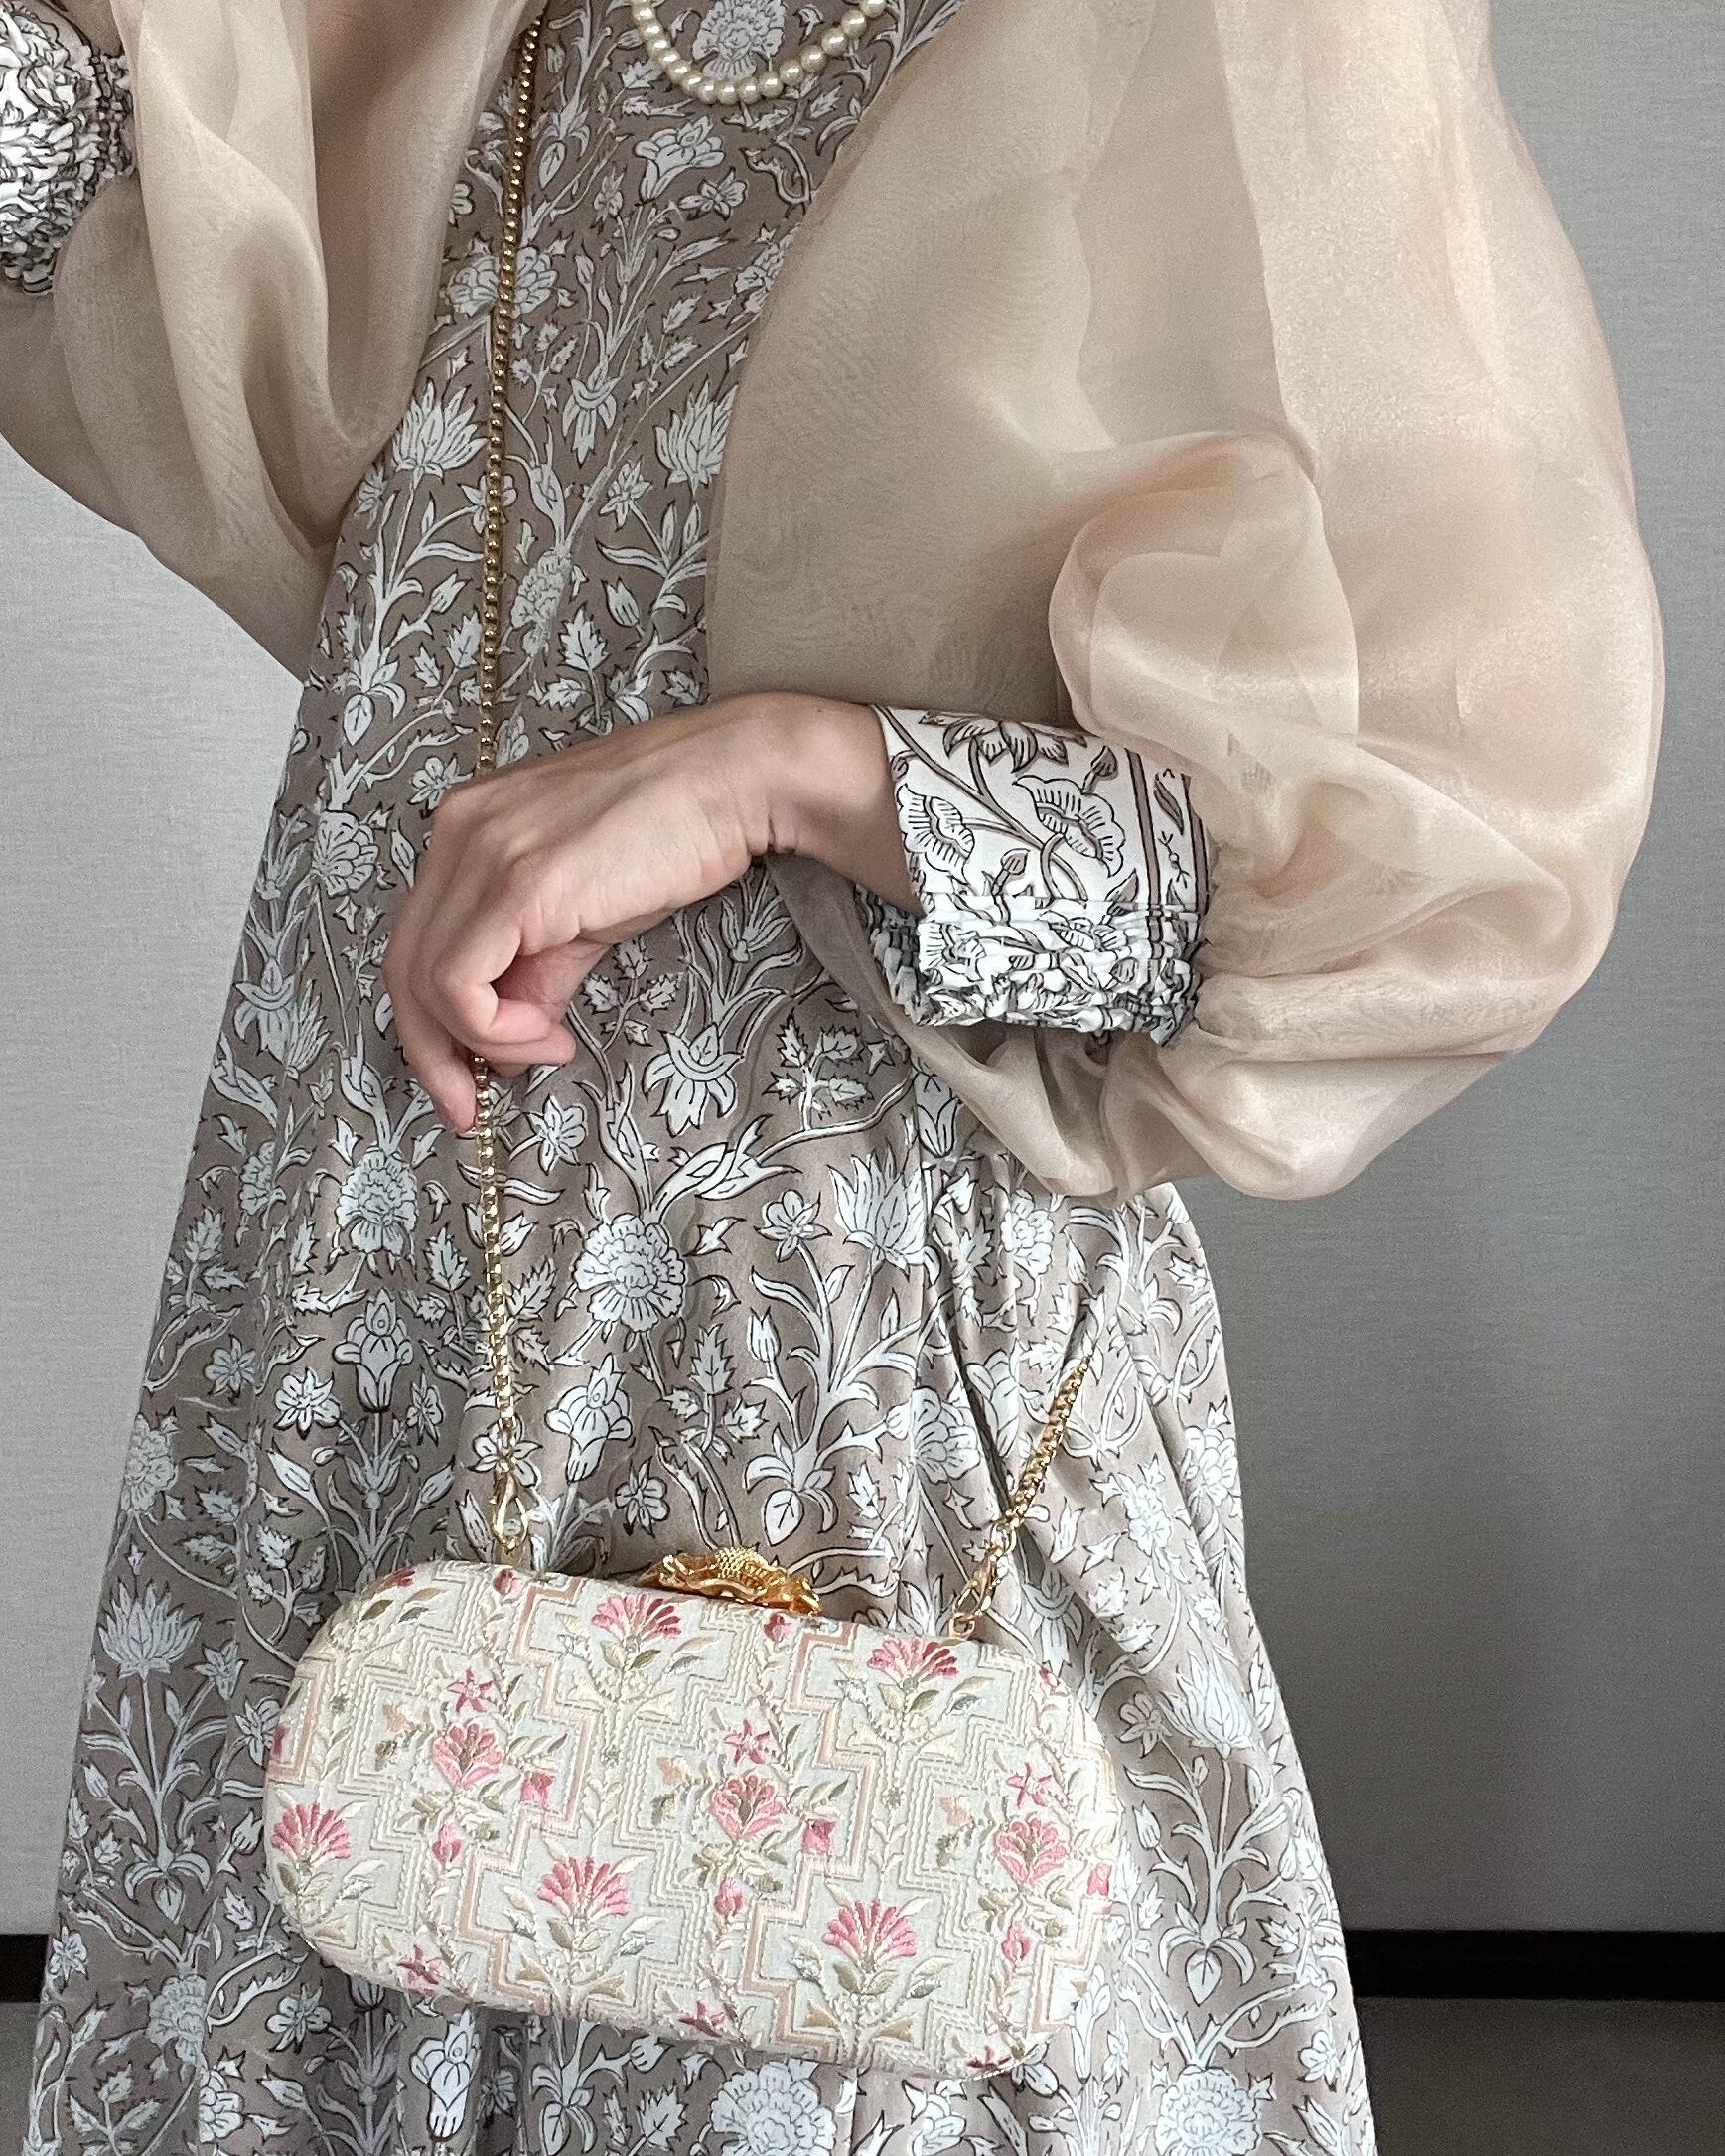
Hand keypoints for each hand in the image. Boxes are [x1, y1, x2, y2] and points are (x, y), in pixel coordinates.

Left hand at [383, 691, 917, 1130]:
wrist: (731, 780)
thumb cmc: (672, 832)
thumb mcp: (585, 906)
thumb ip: (540, 965)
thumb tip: (520, 1030)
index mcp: (464, 829)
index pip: (414, 942)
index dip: (429, 1025)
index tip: (469, 1078)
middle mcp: (457, 834)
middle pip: (402, 968)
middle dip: (433, 1055)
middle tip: (472, 1105)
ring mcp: (482, 855)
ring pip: (425, 984)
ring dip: (479, 1045)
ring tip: (548, 1048)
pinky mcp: (519, 885)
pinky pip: (461, 985)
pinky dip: (495, 1031)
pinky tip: (549, 1035)